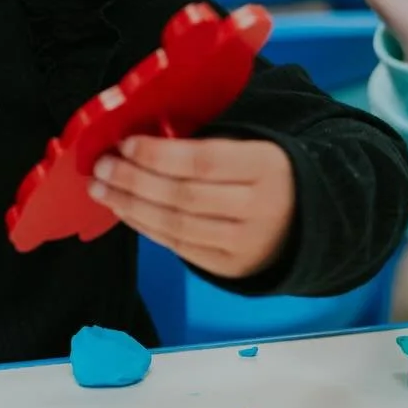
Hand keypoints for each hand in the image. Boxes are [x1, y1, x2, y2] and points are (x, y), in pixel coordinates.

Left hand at [91, 136, 294, 281]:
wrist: (306, 219)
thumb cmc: (264, 173)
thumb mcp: (250, 146)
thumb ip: (205, 143)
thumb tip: (141, 141)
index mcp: (266, 166)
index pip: (203, 161)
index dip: (159, 154)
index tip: (125, 144)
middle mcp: (258, 208)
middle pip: (184, 196)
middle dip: (134, 180)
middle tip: (102, 167)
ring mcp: (245, 243)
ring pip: (176, 226)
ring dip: (131, 206)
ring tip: (102, 189)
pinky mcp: (231, 267)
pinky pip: (178, 247)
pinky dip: (146, 227)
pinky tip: (125, 210)